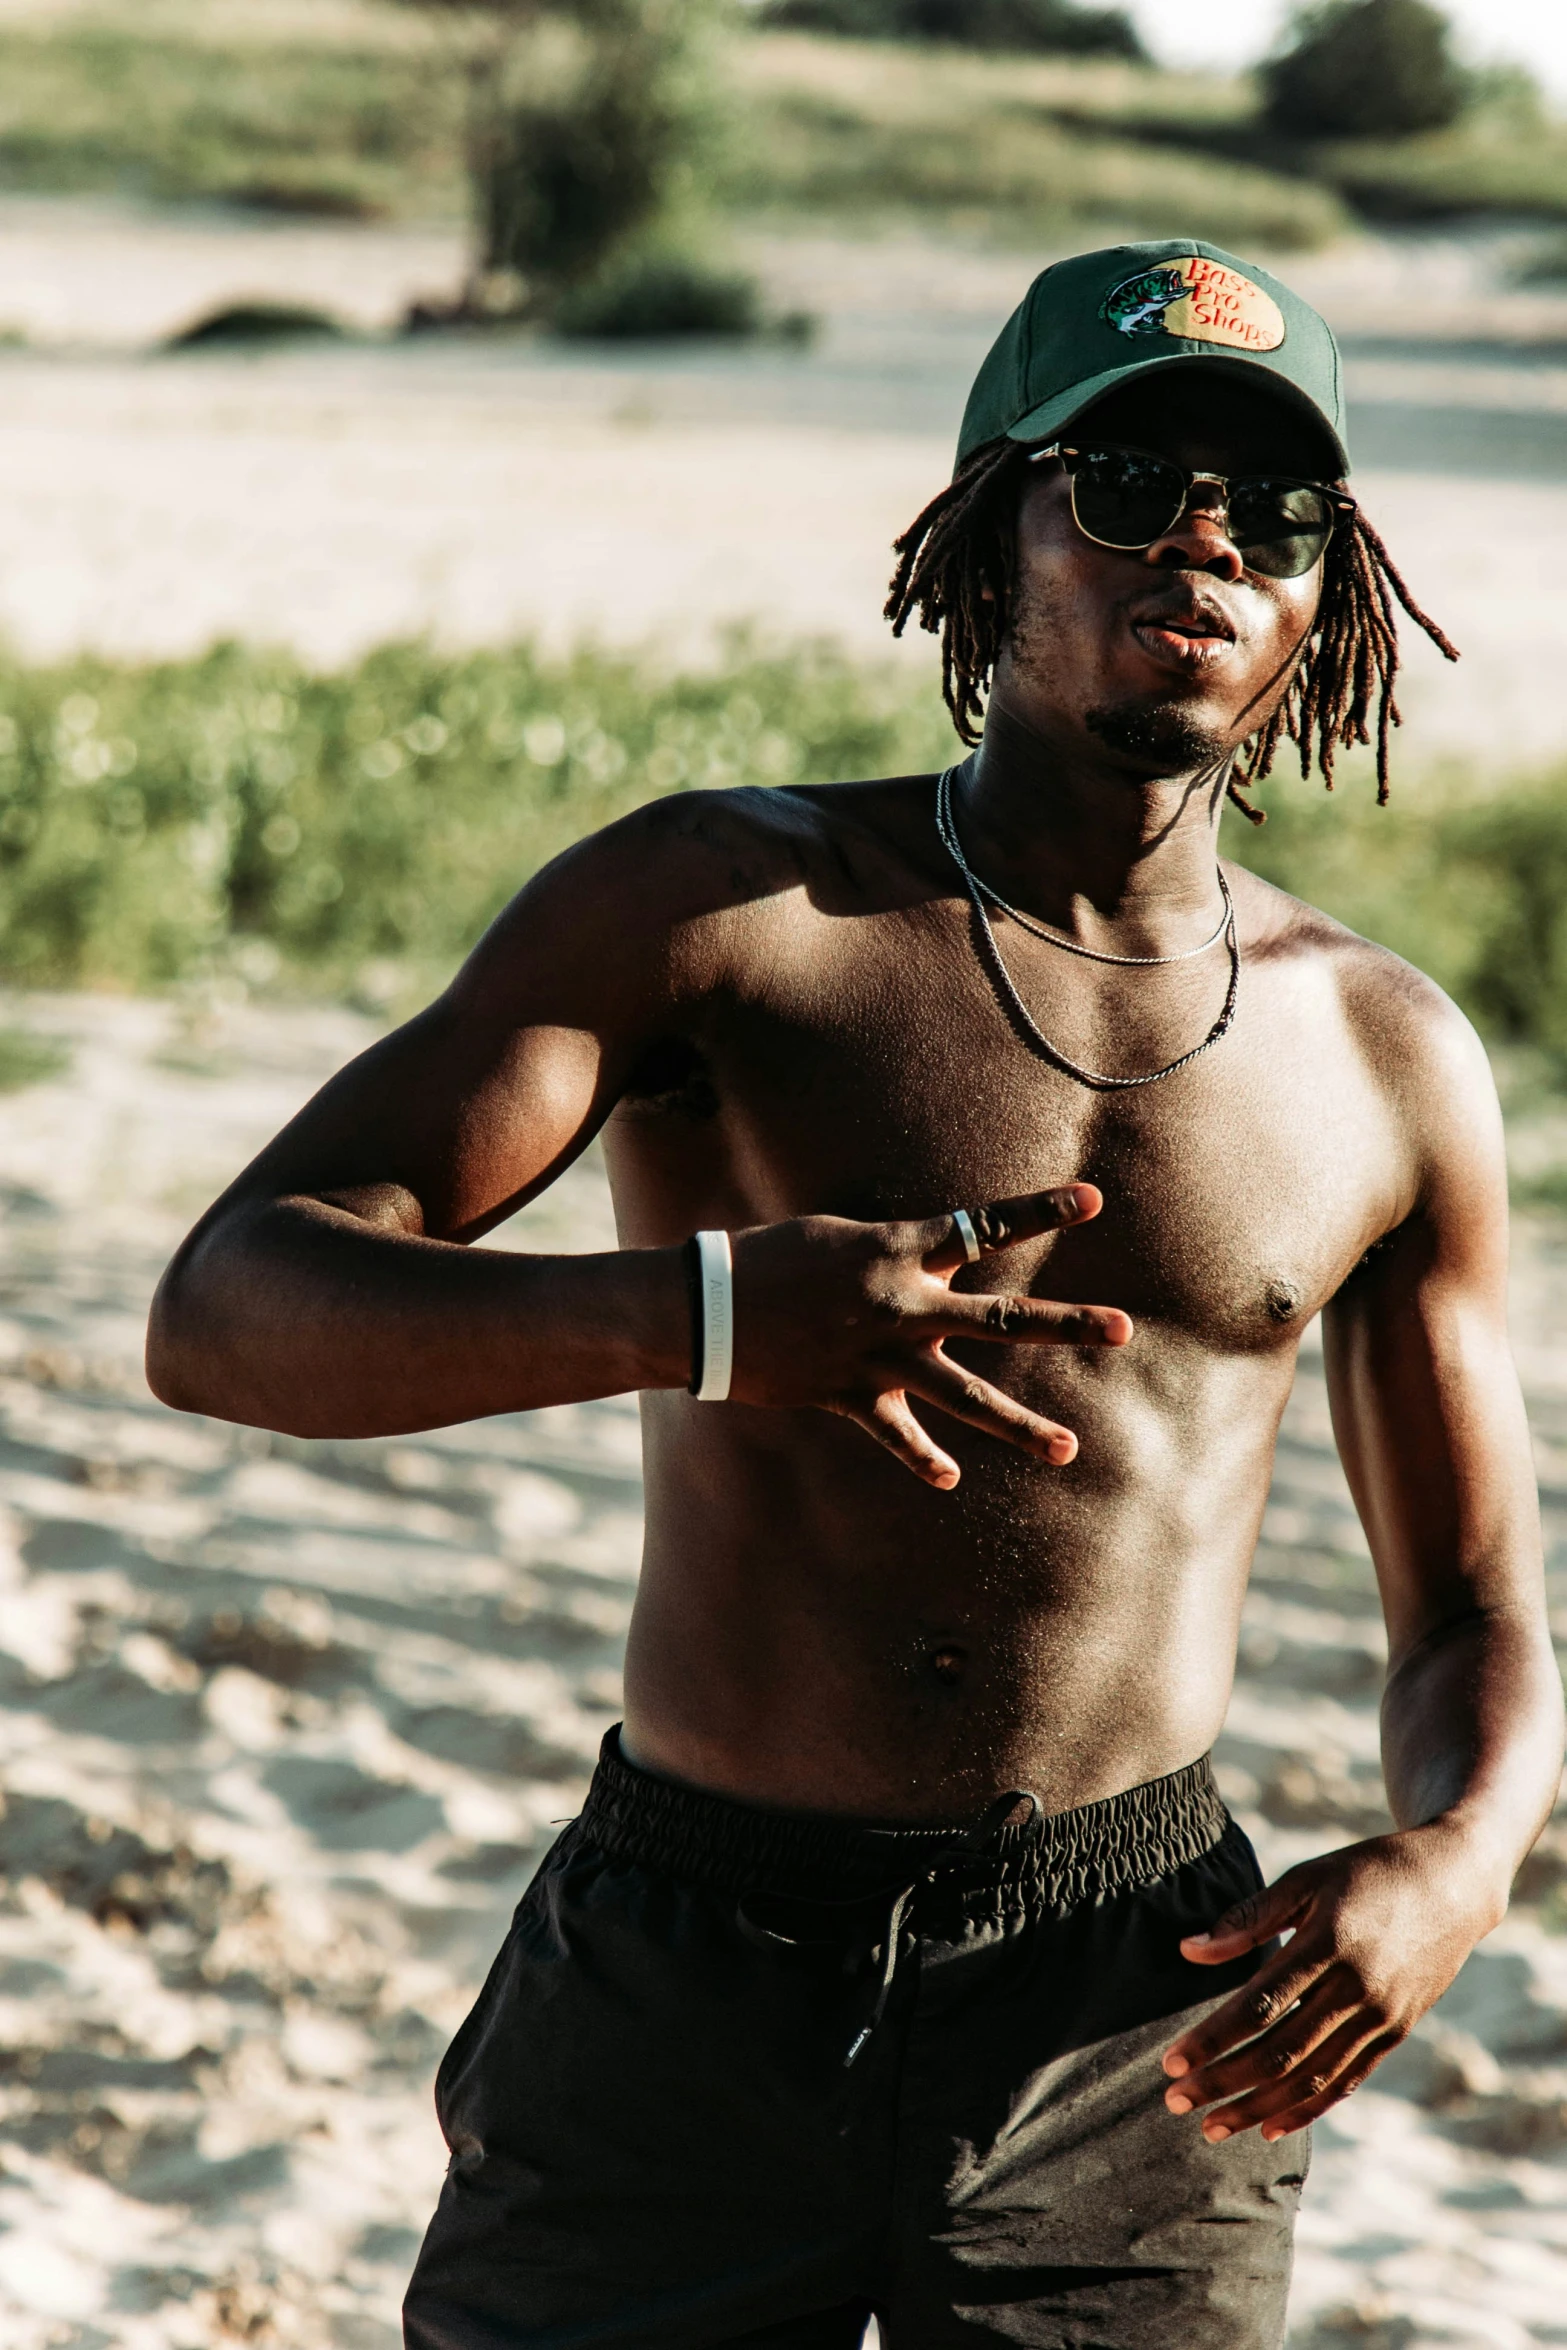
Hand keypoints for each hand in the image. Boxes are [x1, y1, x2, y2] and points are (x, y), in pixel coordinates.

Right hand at [726, 1186, 1131, 1487]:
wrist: (708, 1307)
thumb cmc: (770, 1257)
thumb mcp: (839, 1237)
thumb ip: (894, 1252)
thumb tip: (930, 1258)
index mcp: (901, 1252)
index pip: (985, 1226)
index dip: (1041, 1210)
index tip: (1093, 1200)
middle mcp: (905, 1306)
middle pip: (1004, 1320)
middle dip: (1068, 1325)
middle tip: (1124, 1330)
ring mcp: (883, 1357)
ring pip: (967, 1397)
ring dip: (1020, 1426)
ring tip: (1068, 1449)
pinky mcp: (853, 1396)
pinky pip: (898, 1435)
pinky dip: (923, 1457)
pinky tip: (950, 1478)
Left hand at [1161, 1827, 1502, 2141]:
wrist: (1451, 1884)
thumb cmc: (1366, 1872)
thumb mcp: (1306, 1879)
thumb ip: (1249, 1918)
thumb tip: (1189, 1950)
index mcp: (1328, 1944)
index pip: (1258, 2006)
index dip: (1212, 2039)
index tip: (1171, 2061)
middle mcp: (1357, 1989)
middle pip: (1280, 2052)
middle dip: (1223, 2083)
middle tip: (1176, 2100)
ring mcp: (1380, 2017)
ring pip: (1312, 2078)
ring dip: (1258, 2107)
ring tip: (1212, 2128)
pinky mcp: (1395, 2033)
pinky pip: (1347, 2081)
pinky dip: (1308, 2109)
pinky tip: (1269, 2127)